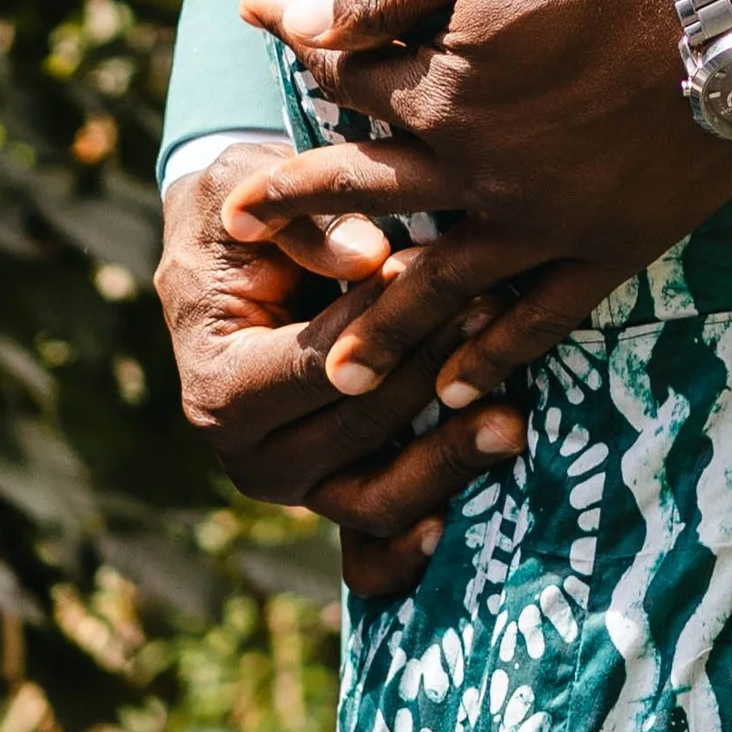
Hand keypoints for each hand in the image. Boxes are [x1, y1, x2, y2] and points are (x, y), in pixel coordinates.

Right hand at [155, 148, 525, 596]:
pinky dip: (417, 537)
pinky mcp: (332, 494)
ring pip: (376, 498)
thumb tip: (368, 258)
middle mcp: (250, 456)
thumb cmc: (246, 215)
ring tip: (512, 421)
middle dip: (432, 371)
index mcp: (220, 386)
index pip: (316, 365)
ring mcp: (295, 487)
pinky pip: (377, 541)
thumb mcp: (251, 190)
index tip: (445, 278)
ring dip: (447, 460)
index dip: (382, 326)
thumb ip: (305, 226)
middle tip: (495, 313)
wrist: (231, 259)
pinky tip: (467, 515)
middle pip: (357, 430)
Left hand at [234, 0, 731, 410]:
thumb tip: (298, 17)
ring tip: (337, 375)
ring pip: (442, 286)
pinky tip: (463, 389)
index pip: (348, 77)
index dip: (300, 45)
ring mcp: (543, 220)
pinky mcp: (609, 247)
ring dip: (383, 327)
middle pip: (370, 192)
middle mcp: (477, 170)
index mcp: (442, 90)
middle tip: (238, 231)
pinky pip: (539, 319)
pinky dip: (496, 357)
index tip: (257, 20)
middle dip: (299, 205)